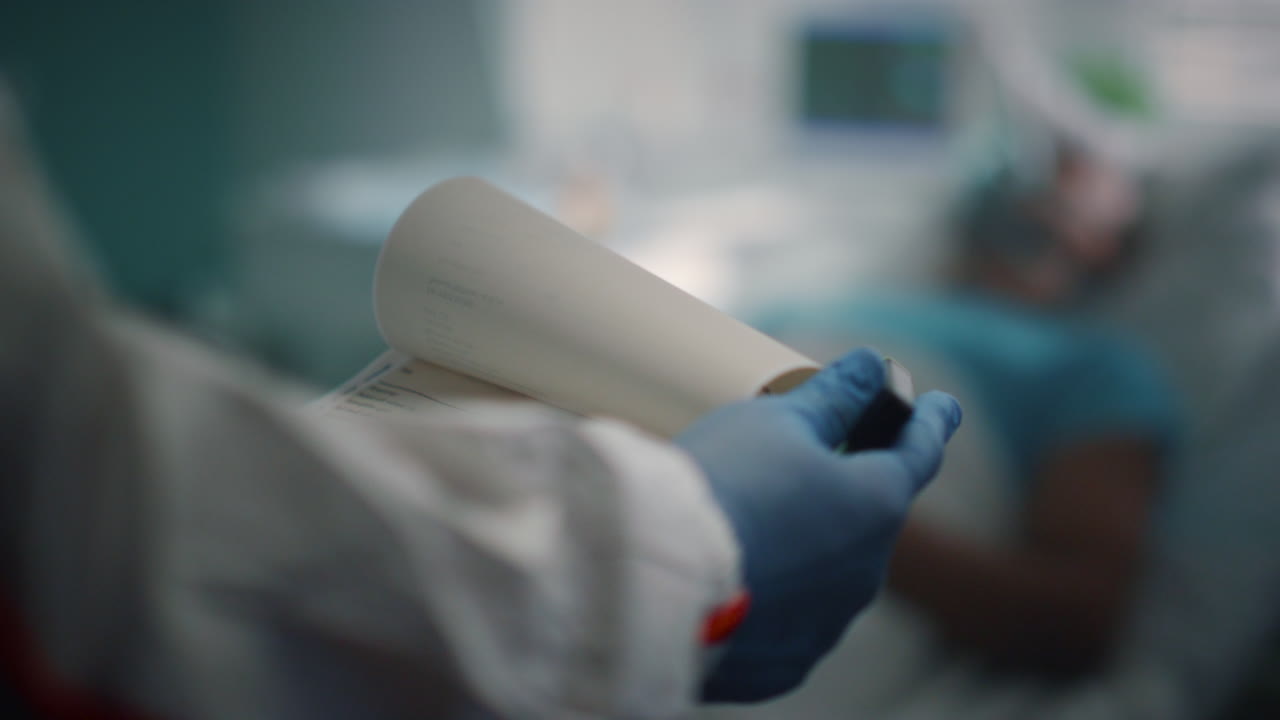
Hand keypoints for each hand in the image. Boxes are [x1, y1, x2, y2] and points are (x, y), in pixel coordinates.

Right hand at [675, 348, 960, 701]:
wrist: (655, 578)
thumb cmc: (724, 485)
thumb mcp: (779, 418)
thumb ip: (836, 394)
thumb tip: (875, 367)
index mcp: (876, 504)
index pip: (920, 452)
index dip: (930, 422)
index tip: (942, 406)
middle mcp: (865, 573)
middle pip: (868, 517)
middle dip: (849, 488)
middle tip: (819, 459)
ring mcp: (825, 626)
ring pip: (828, 574)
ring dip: (808, 546)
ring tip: (756, 522)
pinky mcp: (781, 666)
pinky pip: (788, 622)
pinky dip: (774, 597)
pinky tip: (740, 580)